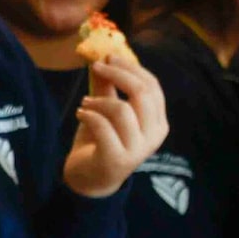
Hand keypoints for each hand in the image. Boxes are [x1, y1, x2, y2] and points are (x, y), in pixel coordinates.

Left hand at [62, 54, 169, 197]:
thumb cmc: (100, 142)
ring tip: (85, 103)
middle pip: (142, 93)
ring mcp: (138, 150)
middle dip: (118, 74)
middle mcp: (154, 136)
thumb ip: (107, 87)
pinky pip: (103, 127)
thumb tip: (102, 56)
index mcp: (157, 123)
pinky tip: (80, 115)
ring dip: (99, 100)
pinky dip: (89, 115)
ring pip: (122, 110)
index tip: (109, 56)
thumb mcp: (105, 110)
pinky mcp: (117, 159)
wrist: (90, 181)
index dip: (131, 67)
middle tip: (97, 66)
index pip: (153, 87)